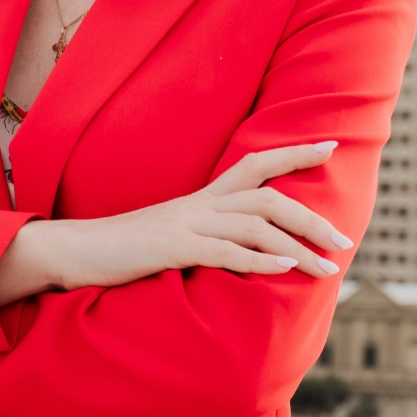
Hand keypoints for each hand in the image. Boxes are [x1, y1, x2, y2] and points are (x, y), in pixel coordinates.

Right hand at [0, 141, 347, 305]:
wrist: (72, 252)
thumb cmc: (122, 251)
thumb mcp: (171, 238)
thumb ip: (206, 238)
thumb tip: (240, 251)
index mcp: (201, 199)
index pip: (255, 164)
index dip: (293, 153)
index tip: (331, 146)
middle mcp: (199, 205)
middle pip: (267, 197)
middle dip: (311, 217)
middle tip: (344, 241)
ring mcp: (185, 224)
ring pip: (254, 224)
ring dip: (297, 246)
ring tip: (327, 269)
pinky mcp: (170, 248)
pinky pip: (224, 251)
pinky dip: (259, 259)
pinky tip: (284, 269)